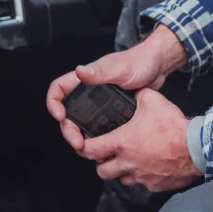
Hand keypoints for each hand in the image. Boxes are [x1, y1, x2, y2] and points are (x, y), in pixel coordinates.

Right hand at [46, 24, 187, 152]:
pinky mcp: (110, 111)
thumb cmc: (139, 62)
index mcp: (86, 78)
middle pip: (68, 112)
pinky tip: (103, 146)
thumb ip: (99, 72)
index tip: (61, 117)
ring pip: (81, 122)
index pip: (58, 89)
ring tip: (88, 150)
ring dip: (81, 137)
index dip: (54, 103)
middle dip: (69, 130)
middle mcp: (89, 90)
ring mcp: (99, 102)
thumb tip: (79, 72)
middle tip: (78, 143)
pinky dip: (96, 137)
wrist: (158, 67)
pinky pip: (97, 126)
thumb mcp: (119, 68)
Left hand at [80, 88, 202, 191]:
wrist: (195, 147)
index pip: (89, 150)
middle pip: (101, 171)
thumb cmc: (172, 126)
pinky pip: (142, 183)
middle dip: (101, 162)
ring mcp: (140, 176)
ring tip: (129, 158)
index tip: (83, 143)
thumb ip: (138, 95)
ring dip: (121, 170)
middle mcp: (127, 163)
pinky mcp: (154, 185)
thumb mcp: (152, 100)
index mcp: (121, 143)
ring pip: (121, 179)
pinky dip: (142, 176)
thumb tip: (134, 92)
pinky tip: (149, 165)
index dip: (83, 146)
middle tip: (107, 153)